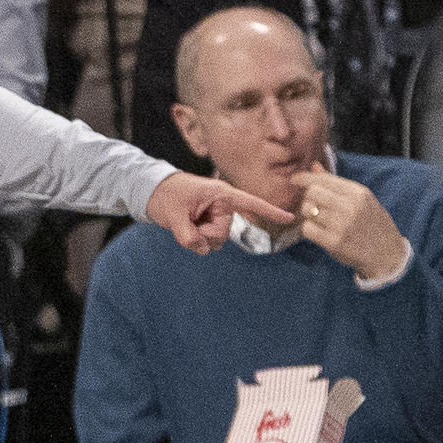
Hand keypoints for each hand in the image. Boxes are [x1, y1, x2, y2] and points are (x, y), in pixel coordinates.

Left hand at [144, 171, 292, 254]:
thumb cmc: (165, 194)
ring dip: (199, 238)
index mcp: (220, 194)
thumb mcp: (173, 215)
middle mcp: (222, 206)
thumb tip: (202, 250)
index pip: (250, 203)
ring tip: (185, 222)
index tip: (290, 218)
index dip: (270, 212)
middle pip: (223, 234)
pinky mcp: (208, 224)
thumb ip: (187, 235)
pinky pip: (207, 242)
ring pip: (215, 241)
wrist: (152, 192)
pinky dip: (196, 241)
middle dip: (204, 235)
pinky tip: (187, 227)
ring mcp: (215, 216)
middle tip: (187, 221)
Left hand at [294, 166, 409, 281]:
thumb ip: (336, 183)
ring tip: (321, 221)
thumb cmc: (372, 223)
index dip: (304, 178)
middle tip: (315, 208)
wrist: (387, 254)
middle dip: (308, 199)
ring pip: (306, 211)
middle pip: (311, 193)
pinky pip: (306, 229)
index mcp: (358, 193)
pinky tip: (320, 233)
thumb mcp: (361, 199)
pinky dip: (309, 230)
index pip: (322, 179)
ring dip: (308, 216)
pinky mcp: (334, 242)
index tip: (295, 180)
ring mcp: (342, 225)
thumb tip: (314, 166)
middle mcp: (350, 206)